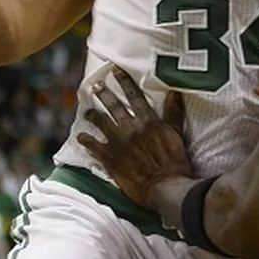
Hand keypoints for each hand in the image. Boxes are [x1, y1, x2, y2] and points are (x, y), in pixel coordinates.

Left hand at [77, 66, 191, 208]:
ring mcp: (118, 143)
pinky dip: (86, 140)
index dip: (124, 82)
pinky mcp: (110, 159)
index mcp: (148, 121)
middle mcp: (130, 128)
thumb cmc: (175, 162)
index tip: (115, 71)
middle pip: (114, 106)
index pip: (134, 96)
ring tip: (87, 111)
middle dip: (104, 94)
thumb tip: (174, 92)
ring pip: (101, 123)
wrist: (165, 187)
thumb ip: (173, 113)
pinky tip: (81, 136)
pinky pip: (94, 146)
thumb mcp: (177, 134)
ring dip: (93, 115)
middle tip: (96, 86)